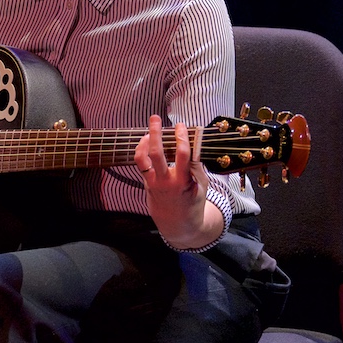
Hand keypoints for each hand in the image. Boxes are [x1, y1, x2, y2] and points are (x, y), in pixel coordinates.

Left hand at [134, 115, 223, 249]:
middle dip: (155, 133)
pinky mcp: (146, 183)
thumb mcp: (201, 187)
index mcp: (183, 182)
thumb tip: (193, 144)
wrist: (177, 224)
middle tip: (155, 118)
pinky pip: (141, 163)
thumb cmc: (193, 202)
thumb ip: (197, 166)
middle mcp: (166, 181)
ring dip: (144, 141)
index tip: (182, 126)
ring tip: (150, 129)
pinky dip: (142, 150)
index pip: (183, 155)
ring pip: (143, 158)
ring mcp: (154, 182)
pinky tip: (147, 141)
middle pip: (157, 153)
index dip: (182, 137)